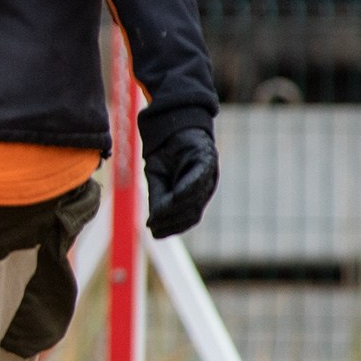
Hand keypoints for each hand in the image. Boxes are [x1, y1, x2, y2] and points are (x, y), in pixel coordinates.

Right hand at [144, 124, 217, 238]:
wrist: (170, 127)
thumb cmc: (164, 155)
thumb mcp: (156, 180)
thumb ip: (157, 200)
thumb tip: (151, 223)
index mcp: (196, 194)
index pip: (189, 217)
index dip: (173, 228)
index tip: (155, 233)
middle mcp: (206, 187)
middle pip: (192, 212)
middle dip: (173, 221)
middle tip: (153, 225)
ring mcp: (209, 173)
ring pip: (195, 198)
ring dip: (176, 209)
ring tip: (158, 213)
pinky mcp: (206, 158)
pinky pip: (199, 178)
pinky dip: (186, 189)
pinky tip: (174, 196)